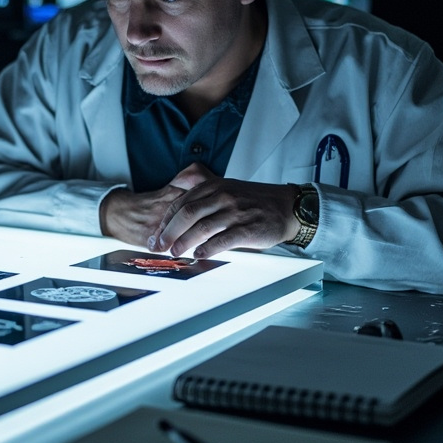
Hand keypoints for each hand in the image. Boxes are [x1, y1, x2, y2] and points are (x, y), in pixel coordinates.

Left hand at [100, 163, 298, 258]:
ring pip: (201, 227)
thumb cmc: (253, 201)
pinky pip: (222, 240)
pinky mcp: (247, 228)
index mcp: (214, 186)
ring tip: (175, 252)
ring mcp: (235, 212)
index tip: (156, 235)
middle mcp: (222, 196)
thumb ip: (203, 197)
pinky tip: (198, 255)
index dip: (165, 221)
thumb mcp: (226, 189)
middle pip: (187, 214)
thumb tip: (177, 216)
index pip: (181, 203)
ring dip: (184, 242)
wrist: (286, 206)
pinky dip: (208, 249)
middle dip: (169, 232)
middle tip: (159, 246)